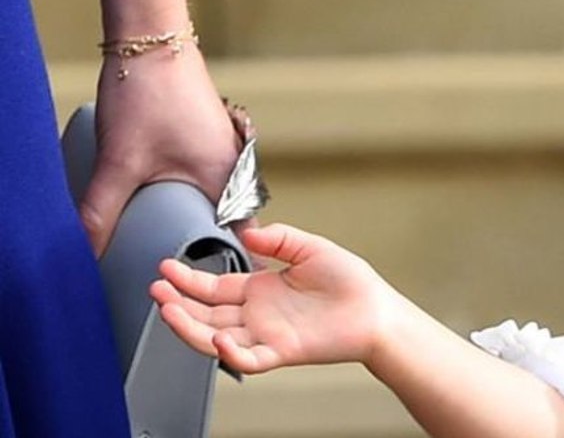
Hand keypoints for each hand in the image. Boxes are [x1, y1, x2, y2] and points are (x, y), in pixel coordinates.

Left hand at [81, 44, 239, 255]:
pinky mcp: (209, 134)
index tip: (203, 283)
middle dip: (203, 242)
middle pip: (226, 218)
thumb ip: (101, 212)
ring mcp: (225, 147)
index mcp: (230, 178)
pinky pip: (207, 175)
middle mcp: (237, 164)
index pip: (239, 237)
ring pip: (216, 195)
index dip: (222, 262)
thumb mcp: (120, 163)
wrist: (152, 39)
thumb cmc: (149, 95)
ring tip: (167, 235)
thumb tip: (84, 252)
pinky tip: (163, 192)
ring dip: (195, 213)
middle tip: (178, 266)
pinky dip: (190, 189)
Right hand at [150, 223, 395, 373]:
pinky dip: (230, 354)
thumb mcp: (310, 248)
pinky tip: (217, 338)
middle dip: (177, 302)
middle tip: (157, 289)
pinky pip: (247, 359)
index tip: (166, 267)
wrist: (376, 310)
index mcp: (261, 289)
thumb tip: (249, 234)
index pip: (213, 287)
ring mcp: (266, 335)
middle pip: (205, 313)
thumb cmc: (350, 282)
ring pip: (215, 338)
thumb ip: (279, 239)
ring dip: (189, 326)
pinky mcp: (281, 352)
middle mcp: (257, 315)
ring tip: (168, 310)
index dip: (188, 279)